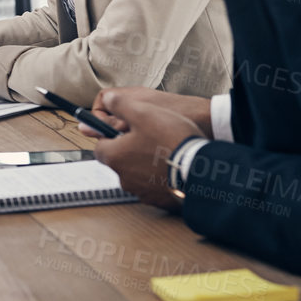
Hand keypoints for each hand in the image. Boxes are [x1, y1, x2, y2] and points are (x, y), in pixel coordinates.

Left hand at [89, 88, 205, 210]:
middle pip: (120, 160)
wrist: (200, 169)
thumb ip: (120, 105)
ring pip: (137, 174)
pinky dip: (160, 176)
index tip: (123, 128)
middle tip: (148, 136)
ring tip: (165, 150)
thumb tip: (108, 100)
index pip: (100, 146)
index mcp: (115, 157)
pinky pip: (155, 186)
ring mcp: (142, 192)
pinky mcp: (159, 200)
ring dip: (145, 163)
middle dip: (130, 149)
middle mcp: (124, 178)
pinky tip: (173, 165)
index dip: (111, 134)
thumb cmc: (171, 141)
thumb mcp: (143, 112)